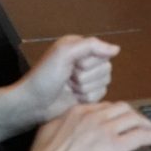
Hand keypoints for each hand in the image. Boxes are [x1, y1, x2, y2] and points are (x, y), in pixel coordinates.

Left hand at [0, 34, 119, 143]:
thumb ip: (91, 45)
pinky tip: (73, 98)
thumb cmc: (44, 77)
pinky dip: (86, 98)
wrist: (33, 104)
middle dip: (86, 77)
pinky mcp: (88, 95)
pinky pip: (100, 96)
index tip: (73, 66)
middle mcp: (85, 61)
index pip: (103, 53)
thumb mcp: (64, 53)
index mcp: (80, 48)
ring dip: (85, 88)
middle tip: (68, 79)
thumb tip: (117, 49)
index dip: (90, 63)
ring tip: (69, 88)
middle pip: (106, 69)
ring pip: (105, 83)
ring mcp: (87, 79)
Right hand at [9, 101, 150, 150]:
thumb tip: (71, 121)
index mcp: (78, 111)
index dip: (115, 113)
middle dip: (133, 116)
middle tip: (138, 124)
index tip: (119, 121)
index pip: (105, 106)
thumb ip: (64, 121)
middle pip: (123, 109)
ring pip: (134, 119)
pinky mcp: (116, 147)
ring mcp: (107, 130)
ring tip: (150, 131)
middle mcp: (95, 116)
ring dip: (146, 124)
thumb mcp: (49, 128)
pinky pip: (141, 136)